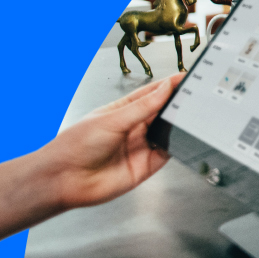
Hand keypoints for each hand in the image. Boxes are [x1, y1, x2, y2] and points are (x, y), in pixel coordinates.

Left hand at [35, 73, 183, 209]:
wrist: (65, 180)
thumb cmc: (76, 145)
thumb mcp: (112, 119)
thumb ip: (143, 106)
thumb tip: (165, 88)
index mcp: (122, 110)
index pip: (151, 94)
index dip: (169, 85)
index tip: (186, 77)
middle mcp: (133, 128)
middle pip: (162, 112)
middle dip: (177, 104)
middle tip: (193, 96)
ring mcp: (140, 146)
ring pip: (167, 132)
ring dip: (178, 125)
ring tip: (189, 115)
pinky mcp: (146, 166)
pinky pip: (167, 153)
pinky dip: (176, 146)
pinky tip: (179, 138)